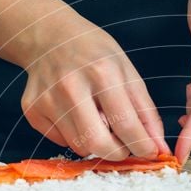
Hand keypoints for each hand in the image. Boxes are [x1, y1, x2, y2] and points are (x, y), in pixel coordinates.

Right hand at [21, 10, 168, 159]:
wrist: (50, 37)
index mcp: (102, 73)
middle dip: (117, 154)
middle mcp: (71, 86)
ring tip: (98, 122)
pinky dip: (74, 137)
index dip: (142, 146)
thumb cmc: (94, 54)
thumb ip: (145, 112)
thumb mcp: (127, 73)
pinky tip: (75, 115)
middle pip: (98, 143)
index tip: (149, 152)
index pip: (126, 125)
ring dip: (96, 144)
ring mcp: (47, 99)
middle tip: (124, 147)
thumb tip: (158, 148)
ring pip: (79, 146)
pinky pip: (61, 142)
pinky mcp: (32, 110)